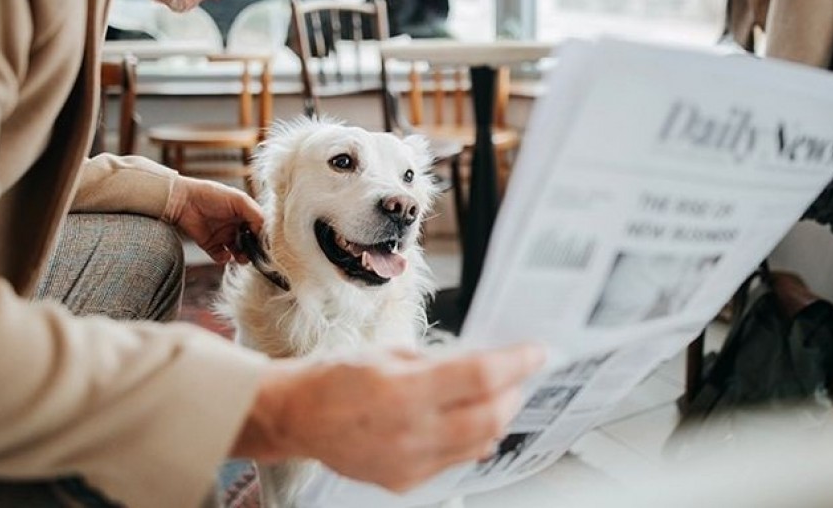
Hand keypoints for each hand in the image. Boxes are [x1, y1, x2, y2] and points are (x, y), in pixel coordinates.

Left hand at [165, 176, 263, 263]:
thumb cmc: (212, 195)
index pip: (259, 229)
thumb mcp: (239, 200)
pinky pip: (221, 257)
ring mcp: (223, 236)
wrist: (184, 200)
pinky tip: (226, 254)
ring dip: (242, 257)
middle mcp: (235, 226)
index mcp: (244, 214)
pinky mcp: (211, 245)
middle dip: (254, 250)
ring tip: (242, 257)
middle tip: (254, 253)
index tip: (265, 244)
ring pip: (238, 252)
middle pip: (250, 243)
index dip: (263, 237)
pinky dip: (225, 258)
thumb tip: (264, 232)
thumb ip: (255, 214)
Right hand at [231, 343, 546, 491]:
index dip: (516, 363)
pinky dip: (471, 439)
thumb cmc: (335, 377)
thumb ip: (438, 363)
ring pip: (478, 443)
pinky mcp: (405, 481)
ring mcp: (409, 462)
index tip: (536, 352)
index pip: (480, 377)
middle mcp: (410, 433)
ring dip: (496, 417)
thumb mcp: (389, 353)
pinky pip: (454, 460)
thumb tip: (480, 364)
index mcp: (404, 392)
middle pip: (490, 416)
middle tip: (518, 375)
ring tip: (498, 396)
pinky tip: (468, 421)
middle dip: (513, 393)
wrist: (296, 417)